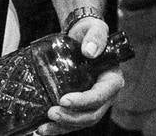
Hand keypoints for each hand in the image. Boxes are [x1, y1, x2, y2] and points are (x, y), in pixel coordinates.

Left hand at [40, 18, 122, 134]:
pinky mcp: (80, 104)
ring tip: (44, 128)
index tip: (63, 100)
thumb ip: (96, 36)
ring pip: (81, 121)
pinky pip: (72, 120)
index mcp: (112, 80)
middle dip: (71, 118)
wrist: (81, 37)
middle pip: (91, 114)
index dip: (83, 101)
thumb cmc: (90, 32)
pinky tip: (44, 129)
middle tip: (51, 113)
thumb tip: (89, 51)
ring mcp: (93, 102)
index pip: (100, 96)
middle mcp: (105, 95)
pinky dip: (59, 127)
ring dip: (63, 127)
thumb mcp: (95, 28)